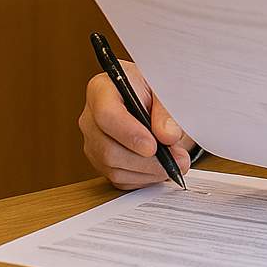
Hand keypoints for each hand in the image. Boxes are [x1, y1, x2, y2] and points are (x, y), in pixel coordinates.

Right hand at [78, 59, 194, 189]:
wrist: (147, 95)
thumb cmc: (152, 87)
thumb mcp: (162, 88)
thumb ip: (166, 111)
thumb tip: (168, 136)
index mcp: (101, 90)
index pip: (106, 114)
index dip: (129, 134)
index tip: (153, 146)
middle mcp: (91, 119)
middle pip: (108, 149)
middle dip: (146, 160)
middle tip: (176, 160)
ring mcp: (93, 143)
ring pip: (114, 169)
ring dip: (149, 171)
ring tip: (175, 163)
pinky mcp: (101, 162)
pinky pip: (120, 179)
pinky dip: (144, 178)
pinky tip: (162, 167)